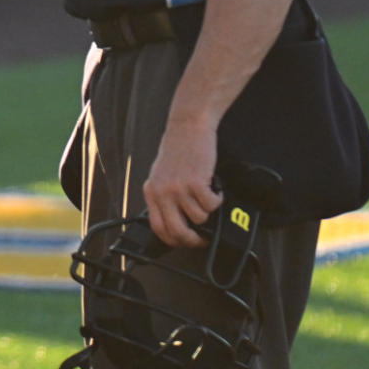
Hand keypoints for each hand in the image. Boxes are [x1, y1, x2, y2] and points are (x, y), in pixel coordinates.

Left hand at [143, 119, 220, 248]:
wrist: (188, 127)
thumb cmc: (177, 150)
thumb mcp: (162, 176)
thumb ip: (165, 197)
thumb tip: (178, 221)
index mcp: (151, 192)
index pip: (159, 228)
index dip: (175, 241)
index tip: (187, 241)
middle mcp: (162, 192)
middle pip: (178, 231)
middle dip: (194, 239)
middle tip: (204, 235)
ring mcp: (178, 188)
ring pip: (199, 218)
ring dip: (208, 211)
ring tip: (208, 196)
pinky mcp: (195, 182)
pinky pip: (211, 205)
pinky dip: (217, 200)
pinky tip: (215, 189)